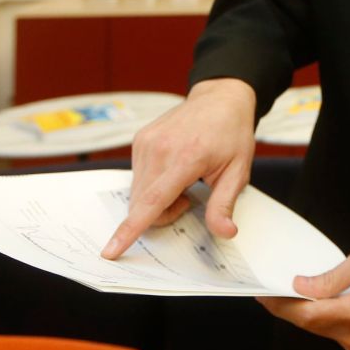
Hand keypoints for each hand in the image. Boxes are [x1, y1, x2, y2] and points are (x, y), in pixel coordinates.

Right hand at [102, 77, 257, 258]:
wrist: (220, 99)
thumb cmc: (232, 134)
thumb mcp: (238, 171)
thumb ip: (224, 204)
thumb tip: (225, 232)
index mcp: (186, 158)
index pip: (152, 202)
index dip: (130, 230)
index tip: (111, 251)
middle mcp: (160, 149)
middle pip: (142, 204)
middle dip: (163, 214)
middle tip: (190, 199)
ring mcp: (146, 142)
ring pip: (137, 193)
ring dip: (157, 199)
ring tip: (185, 181)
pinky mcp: (140, 140)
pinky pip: (138, 177)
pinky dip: (153, 184)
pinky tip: (174, 170)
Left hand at [257, 243, 349, 349]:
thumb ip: (332, 275)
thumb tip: (302, 285)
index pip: (307, 314)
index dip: (281, 305)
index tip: (264, 294)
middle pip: (310, 325)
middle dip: (290, 307)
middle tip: (273, 290)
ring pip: (322, 330)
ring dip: (308, 312)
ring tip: (297, 293)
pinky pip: (336, 333)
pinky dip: (325, 318)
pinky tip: (323, 302)